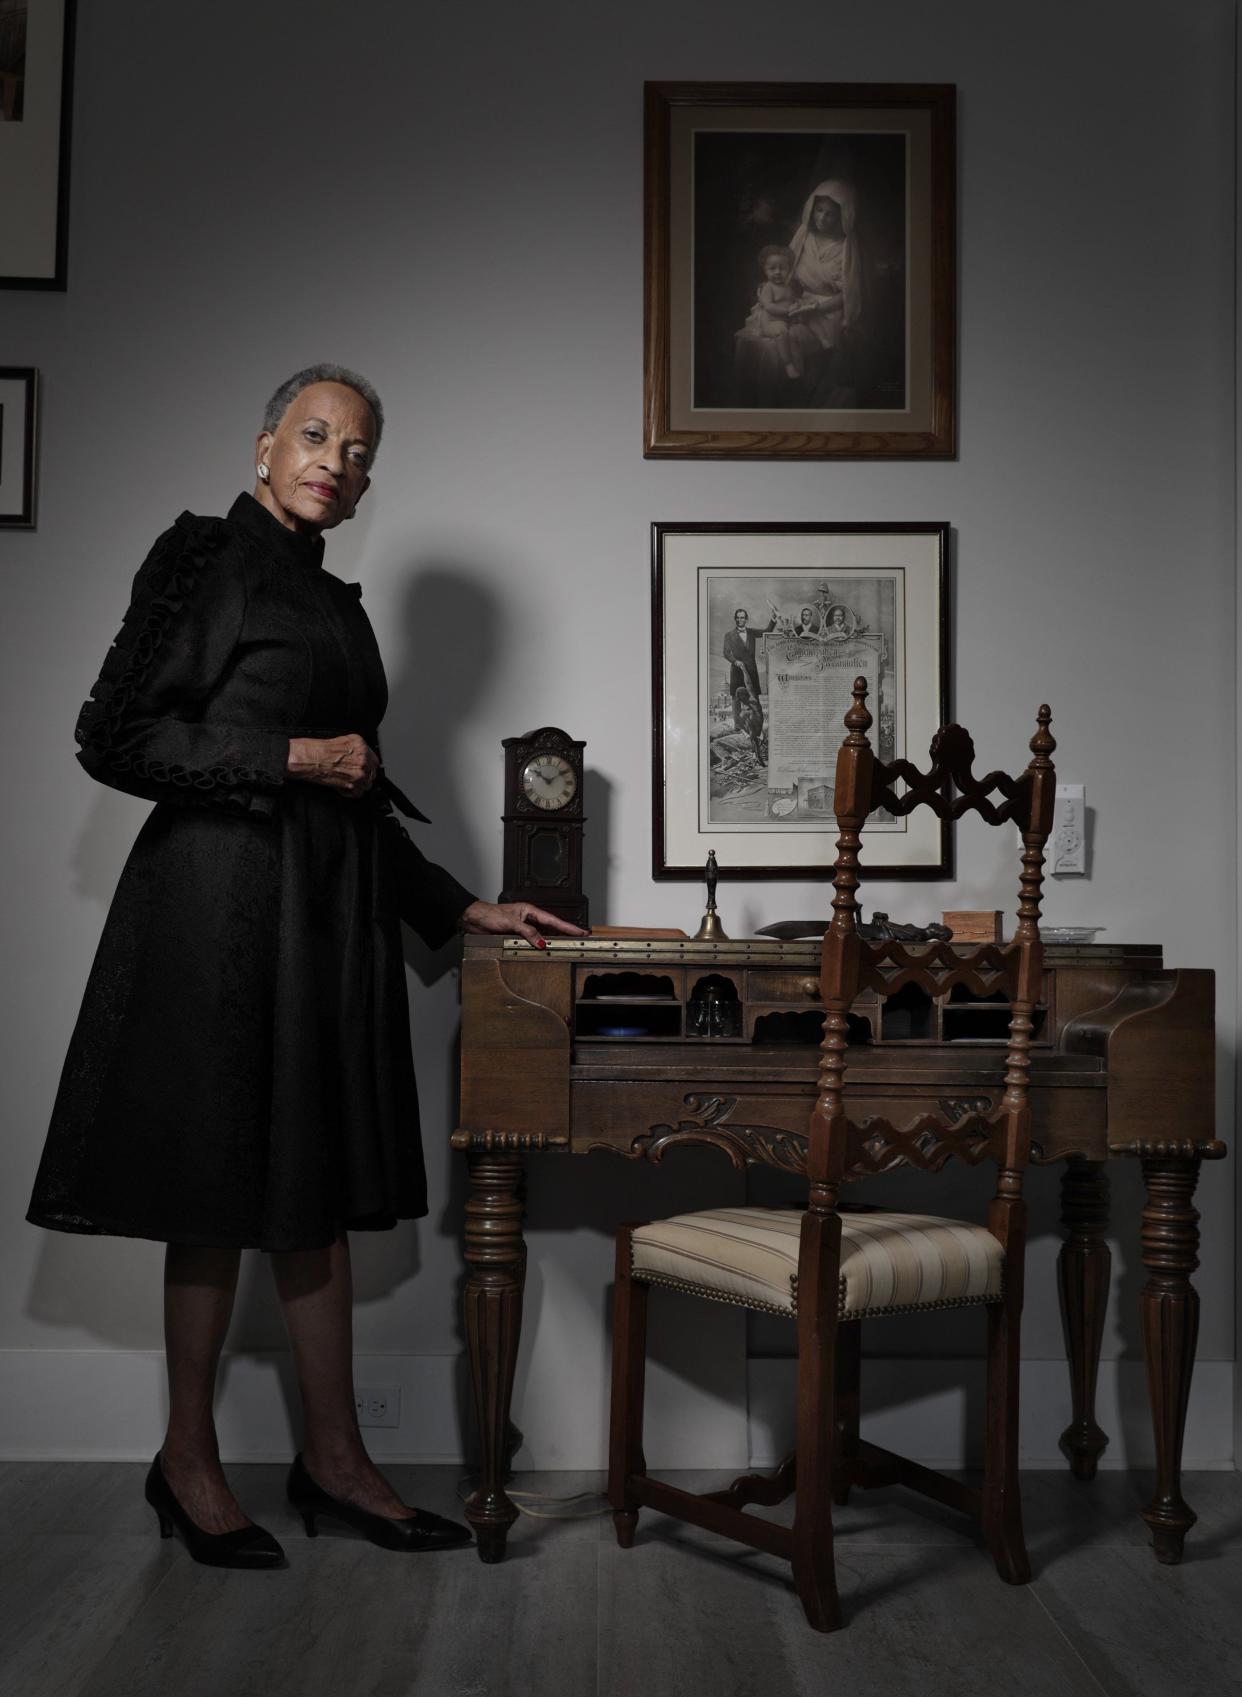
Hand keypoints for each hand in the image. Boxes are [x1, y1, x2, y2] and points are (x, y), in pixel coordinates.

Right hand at [286, 734, 377, 797]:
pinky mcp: (352, 784)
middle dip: (363, 777)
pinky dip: (351, 793)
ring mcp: (359, 772)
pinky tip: (343, 787)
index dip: (369, 767)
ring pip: (367, 785)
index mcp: (361, 746)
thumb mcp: (342, 741)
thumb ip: (355, 749)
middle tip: (353, 777)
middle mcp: (363, 759)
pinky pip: (358, 793)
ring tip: (347, 782)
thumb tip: (360, 757)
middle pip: (372, 774)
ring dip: (358, 786)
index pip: (374, 761)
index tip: (365, 770)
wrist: (309, 758)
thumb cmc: (319, 750)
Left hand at [457, 899, 588, 949]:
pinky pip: (532, 942)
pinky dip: (539, 946)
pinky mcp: (516, 936)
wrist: (474, 919)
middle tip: (581, 939)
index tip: (581, 931)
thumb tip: (541, 943)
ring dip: (553, 941)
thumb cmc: (490, 915)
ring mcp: (523, 928)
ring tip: (568, 946)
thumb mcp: (511, 923)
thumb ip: (527, 933)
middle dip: (566, 933)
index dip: (568, 927)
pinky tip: (545, 951)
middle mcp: (528, 919)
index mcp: (530, 911)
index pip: (553, 920)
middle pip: (551, 928)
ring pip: (543, 935)